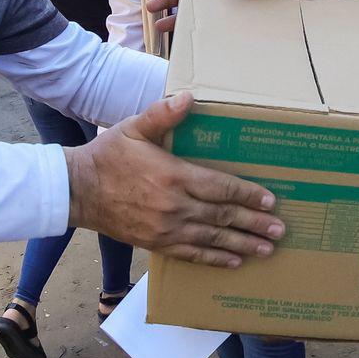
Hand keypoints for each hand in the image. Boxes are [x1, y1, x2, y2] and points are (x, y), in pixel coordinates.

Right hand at [64, 92, 283, 266]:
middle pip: (223, 216)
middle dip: (254, 223)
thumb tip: (187, 97)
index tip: (270, 200)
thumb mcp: (134, 128)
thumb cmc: (108, 156)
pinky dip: (215, 258)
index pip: (221, 188)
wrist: (78, 190)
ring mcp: (166, 228)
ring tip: (267, 248)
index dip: (248, 195)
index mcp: (174, 176)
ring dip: (243, 244)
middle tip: (280, 230)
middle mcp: (174, 206)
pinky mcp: (157, 243)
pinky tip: (234, 260)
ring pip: (212, 238)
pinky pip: (192, 253)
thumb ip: (162, 114)